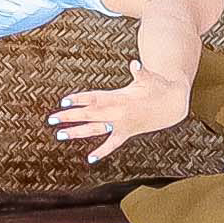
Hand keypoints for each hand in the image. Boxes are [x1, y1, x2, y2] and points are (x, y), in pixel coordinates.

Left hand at [53, 75, 183, 160]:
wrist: (172, 105)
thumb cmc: (158, 86)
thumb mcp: (149, 78)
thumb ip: (140, 72)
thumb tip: (135, 63)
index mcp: (121, 98)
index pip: (96, 98)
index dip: (80, 100)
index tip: (64, 101)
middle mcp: (119, 114)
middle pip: (90, 115)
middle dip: (70, 116)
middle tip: (51, 119)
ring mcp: (122, 125)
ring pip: (96, 130)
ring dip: (77, 132)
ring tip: (59, 135)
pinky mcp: (126, 133)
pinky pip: (112, 144)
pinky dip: (102, 151)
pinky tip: (89, 159)